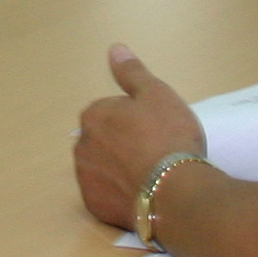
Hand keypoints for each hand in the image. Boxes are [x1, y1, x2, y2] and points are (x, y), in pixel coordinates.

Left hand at [72, 44, 207, 229]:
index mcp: (93, 116)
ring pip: (103, 168)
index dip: (136, 120)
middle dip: (123, 144)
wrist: (176, 192)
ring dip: (119, 170)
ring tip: (151, 176)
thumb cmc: (168, 137)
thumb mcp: (156, 94)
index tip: (156, 129)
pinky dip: (120, 195)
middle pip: (103, 141)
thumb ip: (132, 72)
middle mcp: (81, 146)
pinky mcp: (94, 207)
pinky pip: (106, 196)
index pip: (110, 112)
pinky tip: (143, 195)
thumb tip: (114, 49)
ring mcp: (85, 179)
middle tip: (155, 152)